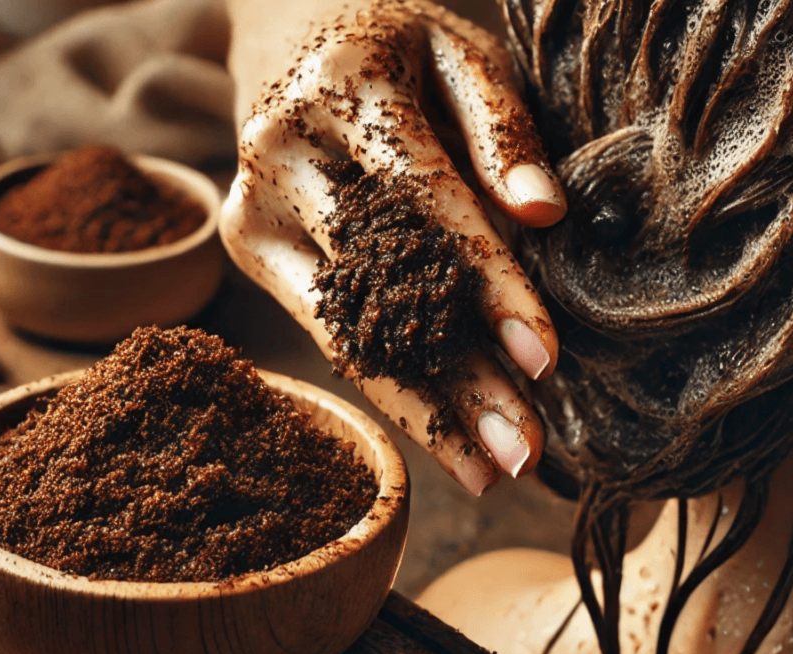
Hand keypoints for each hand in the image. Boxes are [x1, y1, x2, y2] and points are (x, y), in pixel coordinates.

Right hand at [220, 0, 564, 494]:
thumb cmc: (392, 40)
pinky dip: (388, 386)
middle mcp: (277, 154)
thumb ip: (504, 127)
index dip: (488, 287)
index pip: (427, 206)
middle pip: (381, 287)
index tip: (546, 360)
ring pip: (347, 329)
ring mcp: (250, 206)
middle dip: (458, 377)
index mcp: (340, 90)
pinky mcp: (246, 244)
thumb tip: (544, 215)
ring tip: (488, 470)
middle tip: (524, 453)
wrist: (284, 26)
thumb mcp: (459, 50)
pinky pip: (327, 328)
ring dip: (423, 408)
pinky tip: (443, 437)